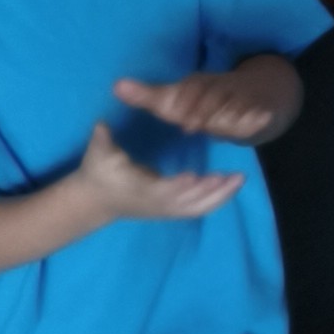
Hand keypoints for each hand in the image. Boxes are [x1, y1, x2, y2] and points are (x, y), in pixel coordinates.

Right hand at [77, 119, 244, 223]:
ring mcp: (164, 210)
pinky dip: (216, 200)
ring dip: (220, 196)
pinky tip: (230, 186)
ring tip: (239, 178)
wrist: (94, 201)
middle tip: (233, 175)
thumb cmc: (97, 173)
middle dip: (211, 191)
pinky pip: (197, 209)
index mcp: (139, 190)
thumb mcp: (97, 153)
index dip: (177, 186)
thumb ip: (102, 139)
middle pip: (187, 204)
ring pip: (196, 208)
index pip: (160, 192)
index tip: (194, 176)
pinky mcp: (169, 211)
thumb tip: (101, 123)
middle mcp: (156, 204)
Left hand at [115, 67, 288, 143]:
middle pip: (213, 95)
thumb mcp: (175, 98)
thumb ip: (147, 96)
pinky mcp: (258, 107)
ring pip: (236, 103)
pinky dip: (258, 116)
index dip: (184, 101)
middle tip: (191, 127)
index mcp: (199, 84)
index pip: (191, 89)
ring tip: (221, 128)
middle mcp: (220, 87)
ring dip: (229, 113)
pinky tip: (255, 124)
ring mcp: (241, 96)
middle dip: (203, 110)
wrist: (252, 91)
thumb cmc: (202, 100)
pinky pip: (258, 111)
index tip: (176, 117)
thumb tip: (116, 86)